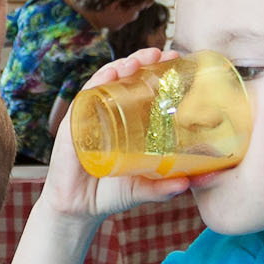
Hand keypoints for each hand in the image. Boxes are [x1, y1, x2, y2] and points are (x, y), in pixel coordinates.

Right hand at [36, 51, 192, 231]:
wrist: (79, 210)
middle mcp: (108, 113)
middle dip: (142, 61)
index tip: (176, 60)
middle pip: (125, 78)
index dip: (158, 71)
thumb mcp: (144, 188)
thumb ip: (165, 187)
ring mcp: (90, 116)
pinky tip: (109, 74)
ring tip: (137, 62)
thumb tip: (190, 183)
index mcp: (128, 122)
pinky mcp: (73, 125)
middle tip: (161, 54)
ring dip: (120, 66)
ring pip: (105, 82)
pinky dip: (96, 83)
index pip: (143, 88)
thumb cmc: (111, 193)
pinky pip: (84, 98)